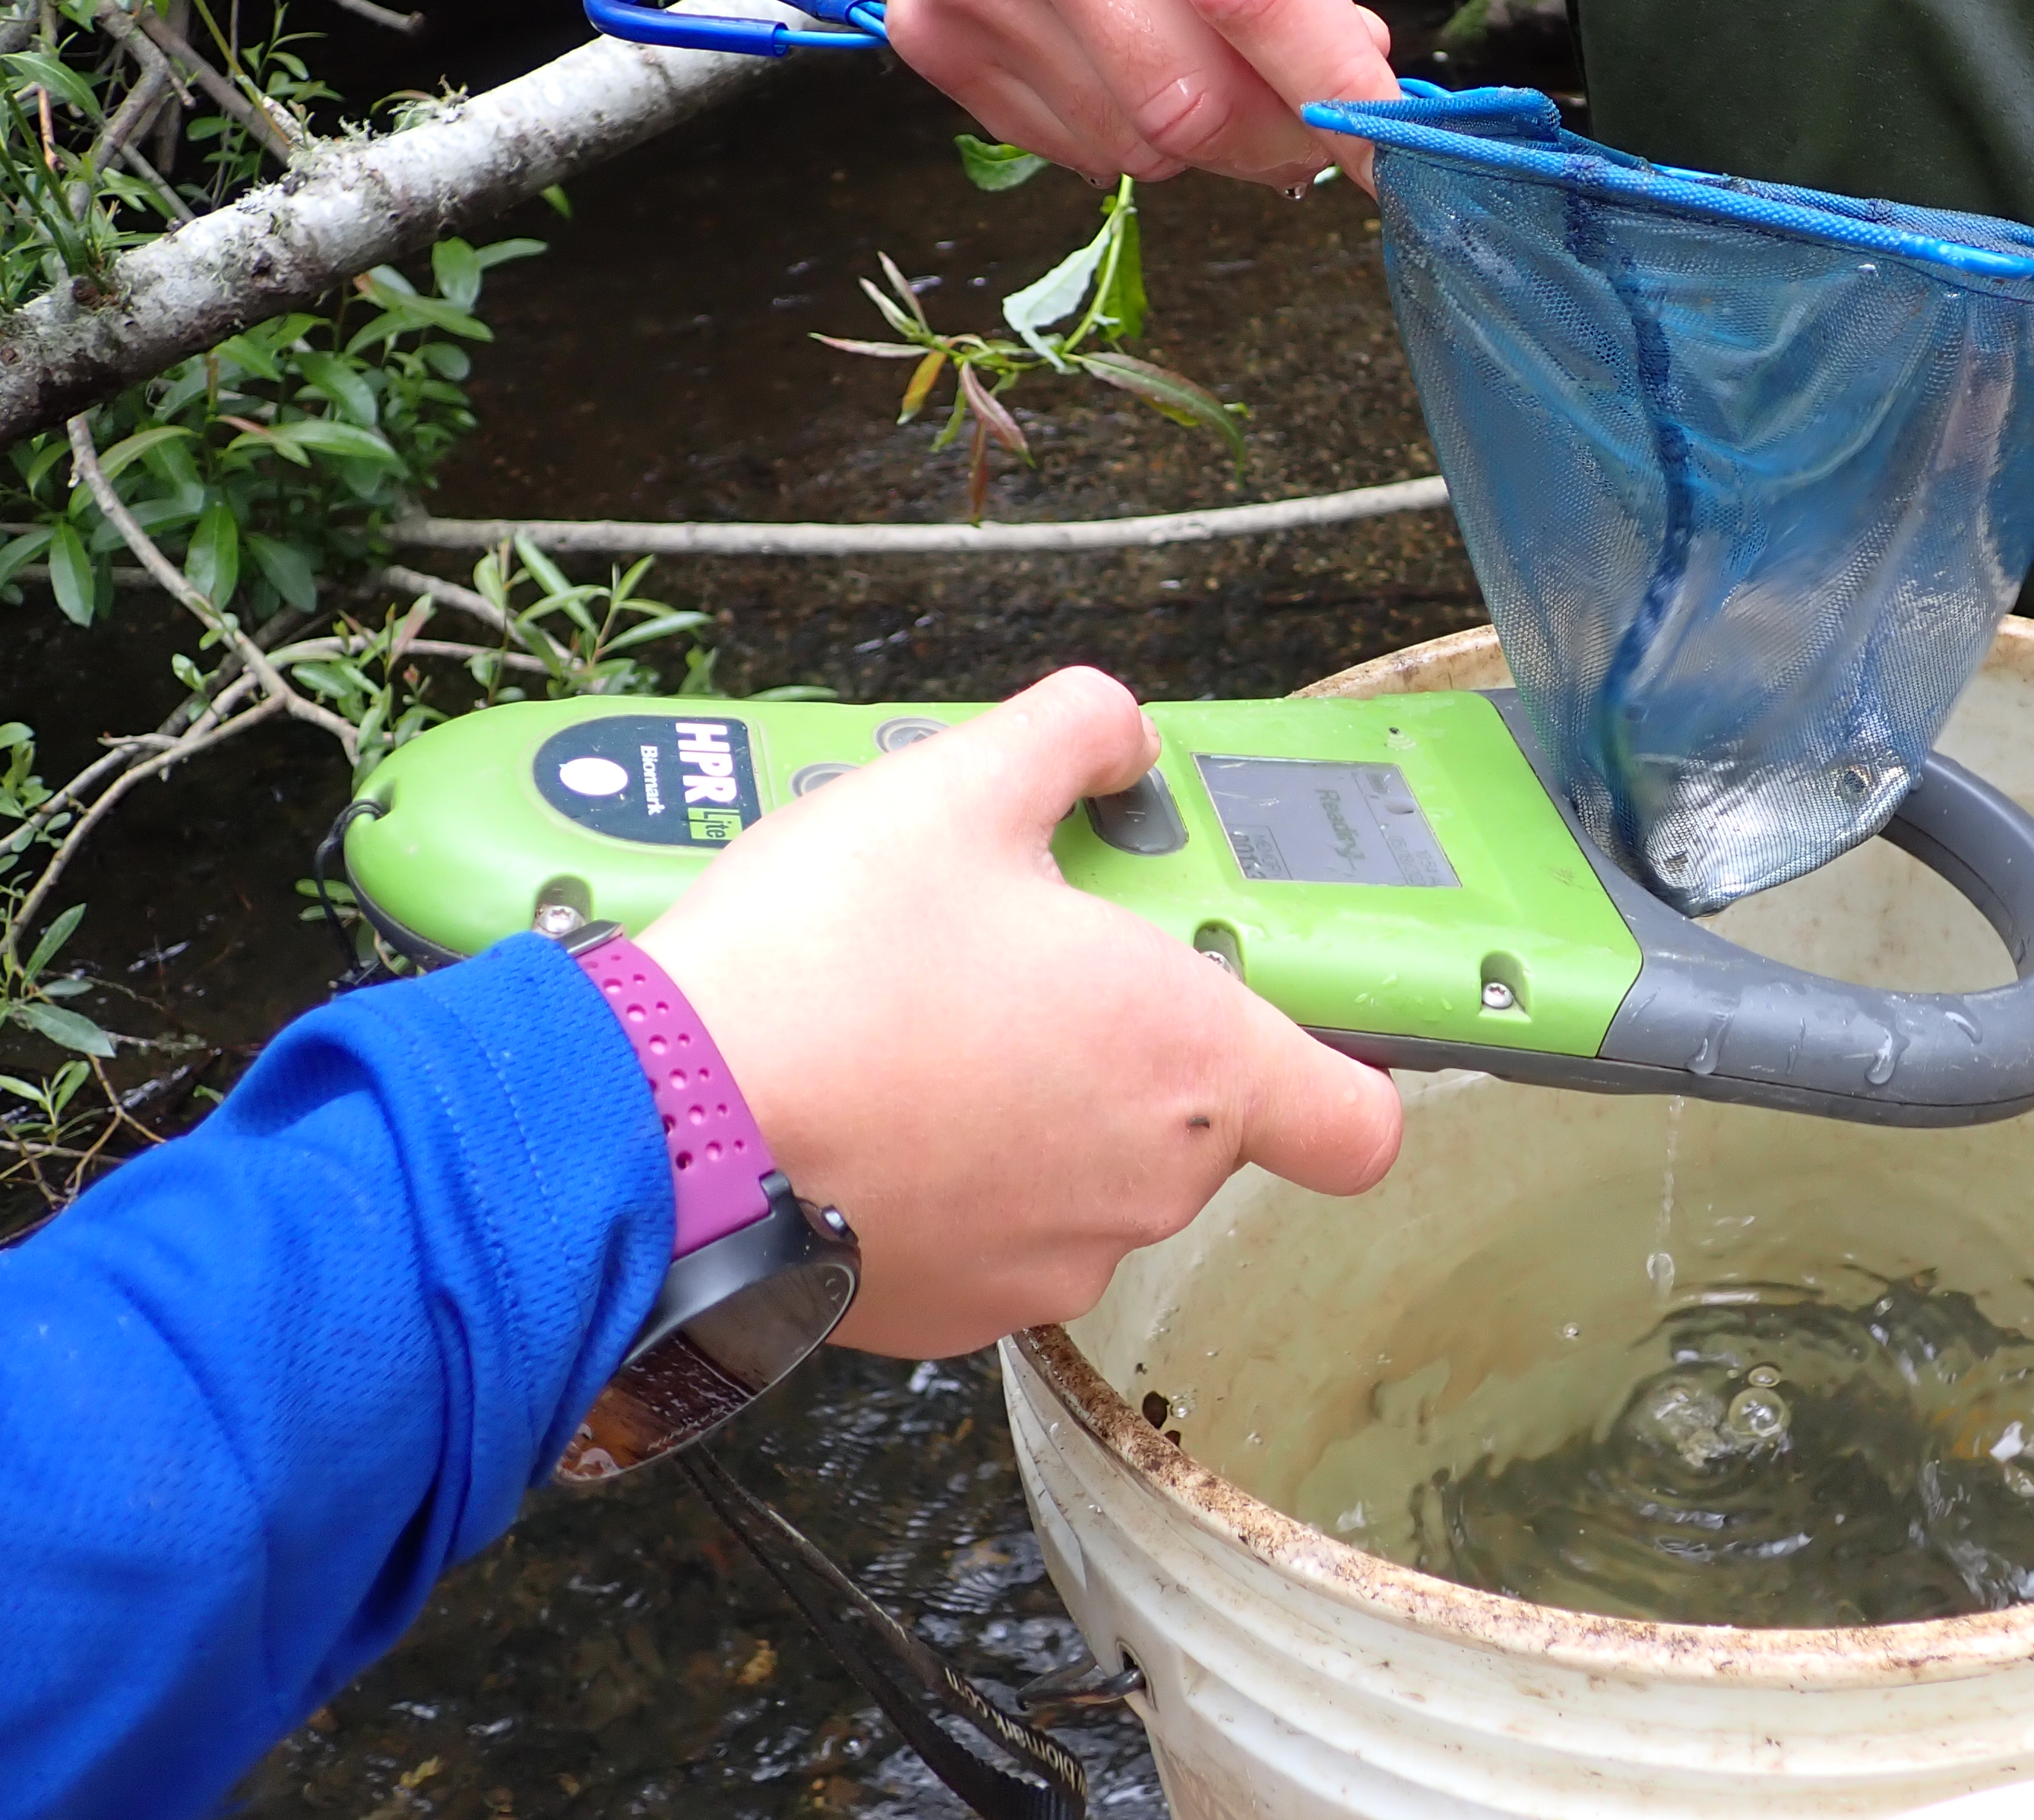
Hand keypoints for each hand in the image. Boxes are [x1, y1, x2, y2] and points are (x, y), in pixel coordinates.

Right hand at [640, 666, 1404, 1358]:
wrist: (661, 1130)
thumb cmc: (826, 965)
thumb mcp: (955, 788)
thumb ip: (1071, 737)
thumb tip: (1119, 734)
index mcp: (1193, 1061)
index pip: (1357, 1121)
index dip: (1337, 1064)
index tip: (1264, 1003)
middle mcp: (1148, 1185)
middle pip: (1205, 1122)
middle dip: (1136, 1042)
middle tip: (1036, 962)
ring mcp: (1051, 1263)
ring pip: (1095, 1176)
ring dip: (1045, 1108)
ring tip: (933, 1024)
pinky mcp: (955, 1314)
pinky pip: (997, 1233)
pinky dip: (961, 1177)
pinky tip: (880, 1101)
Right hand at [891, 0, 1398, 188]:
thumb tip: (1352, 73)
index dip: (1328, 76)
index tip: (1390, 140)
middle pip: (1184, 90)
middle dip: (1278, 137)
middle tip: (1318, 127)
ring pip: (1134, 140)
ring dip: (1207, 139)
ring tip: (1215, 65)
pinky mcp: (927, 30)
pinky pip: (1072, 146)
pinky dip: (1132, 132)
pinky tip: (1131, 57)